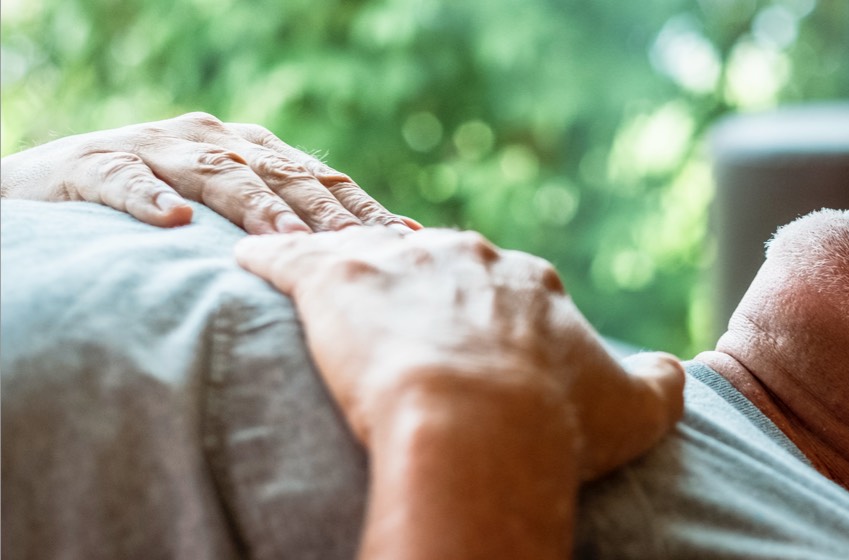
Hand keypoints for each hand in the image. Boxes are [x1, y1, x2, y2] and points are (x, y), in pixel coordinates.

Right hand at [0, 112, 419, 233]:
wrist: (51, 190)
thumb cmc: (157, 215)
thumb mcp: (228, 218)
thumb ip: (287, 233)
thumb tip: (367, 274)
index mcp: (255, 153)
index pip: (323, 180)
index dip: (367, 210)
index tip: (409, 242)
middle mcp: (215, 142)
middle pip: (283, 174)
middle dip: (326, 210)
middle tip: (362, 249)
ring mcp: (157, 148)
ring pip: (216, 173)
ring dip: (255, 204)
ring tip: (287, 240)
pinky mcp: (96, 164)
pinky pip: (126, 179)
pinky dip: (148, 197)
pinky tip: (171, 220)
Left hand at [234, 226, 684, 477]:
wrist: (480, 422)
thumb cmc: (557, 423)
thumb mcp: (636, 410)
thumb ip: (660, 383)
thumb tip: (674, 372)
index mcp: (531, 282)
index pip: (505, 283)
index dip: (489, 313)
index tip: (475, 341)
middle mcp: (467, 255)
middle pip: (435, 260)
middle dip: (420, 287)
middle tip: (399, 325)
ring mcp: (398, 261)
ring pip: (363, 250)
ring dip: (345, 269)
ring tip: (326, 296)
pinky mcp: (332, 278)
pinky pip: (287, 257)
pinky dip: (265, 259)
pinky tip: (246, 262)